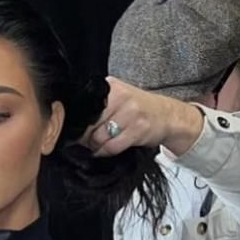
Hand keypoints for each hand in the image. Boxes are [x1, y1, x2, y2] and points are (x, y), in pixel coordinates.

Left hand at [85, 78, 204, 158]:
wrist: (167, 115)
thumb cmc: (138, 109)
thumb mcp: (117, 98)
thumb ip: (97, 106)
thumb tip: (71, 125)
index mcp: (111, 86)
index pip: (84, 107)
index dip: (78, 123)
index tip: (76, 132)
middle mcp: (121, 96)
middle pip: (89, 123)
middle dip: (85, 137)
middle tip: (87, 141)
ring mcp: (131, 112)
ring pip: (100, 137)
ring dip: (96, 146)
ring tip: (99, 145)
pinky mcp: (139, 128)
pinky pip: (113, 146)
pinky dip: (106, 152)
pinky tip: (108, 150)